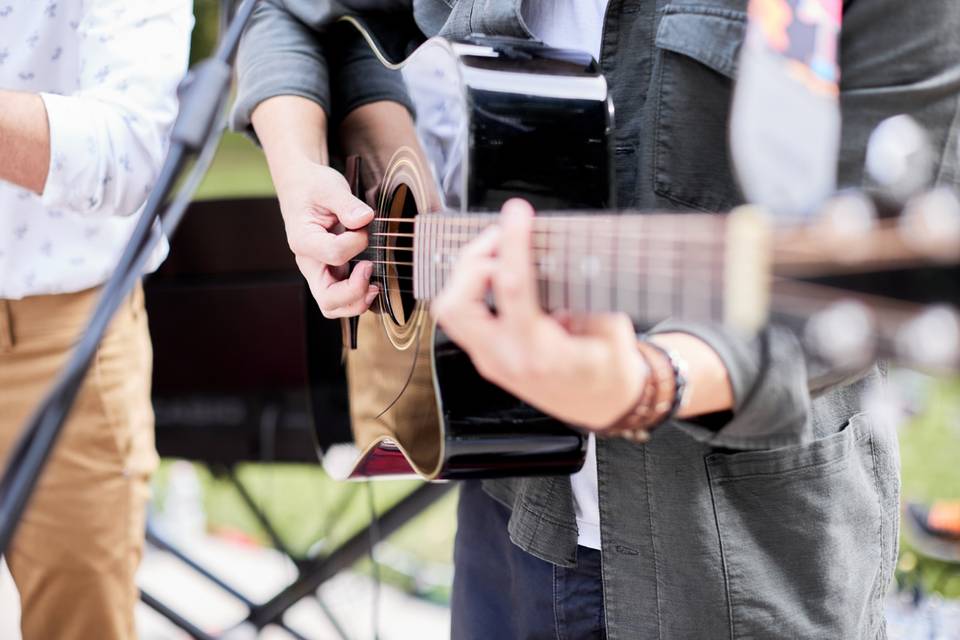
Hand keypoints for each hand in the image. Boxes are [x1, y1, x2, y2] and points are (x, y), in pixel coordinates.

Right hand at [251, 96, 379, 318]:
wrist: (301, 187)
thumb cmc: (312, 187)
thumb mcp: (328, 186)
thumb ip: (346, 203)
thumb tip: (365, 219)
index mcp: (304, 241)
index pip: (333, 254)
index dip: (356, 243)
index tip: (364, 225)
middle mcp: (309, 262)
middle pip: (328, 299)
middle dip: (355, 291)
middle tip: (370, 267)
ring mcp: (319, 271)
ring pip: (333, 306)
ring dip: (357, 302)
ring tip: (374, 285)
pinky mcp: (330, 273)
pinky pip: (341, 299)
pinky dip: (357, 298)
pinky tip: (372, 283)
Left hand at [431, 199, 647, 430]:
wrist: (603, 407)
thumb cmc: (610, 372)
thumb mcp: (611, 328)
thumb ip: (584, 293)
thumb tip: (563, 254)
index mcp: (541, 355)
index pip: (513, 289)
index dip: (513, 243)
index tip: (518, 213)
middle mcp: (505, 360)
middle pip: (458, 303)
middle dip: (475, 260)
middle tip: (504, 237)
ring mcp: (490, 360)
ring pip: (450, 310)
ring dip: (467, 275)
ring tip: (499, 254)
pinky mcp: (485, 355)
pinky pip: (462, 316)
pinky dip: (472, 288)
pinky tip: (498, 275)